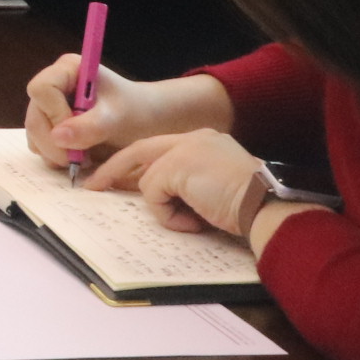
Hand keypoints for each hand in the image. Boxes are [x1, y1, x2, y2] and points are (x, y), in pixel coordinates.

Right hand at [25, 55, 226, 168]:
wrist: (147, 123)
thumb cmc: (137, 112)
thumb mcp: (117, 119)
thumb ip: (89, 127)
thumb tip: (58, 137)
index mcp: (68, 70)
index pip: (42, 89)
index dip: (54, 113)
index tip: (76, 132)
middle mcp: (54, 85)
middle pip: (34, 115)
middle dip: (53, 142)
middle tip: (78, 159)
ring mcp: (49, 107)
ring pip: (34, 133)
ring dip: (55, 152)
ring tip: (84, 157)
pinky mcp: (50, 126)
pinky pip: (40, 144)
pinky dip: (56, 156)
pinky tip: (80, 157)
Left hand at [78, 129, 277, 238]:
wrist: (267, 207)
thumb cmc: (250, 207)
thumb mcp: (213, 190)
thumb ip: (186, 184)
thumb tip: (155, 195)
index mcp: (205, 142)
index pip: (159, 148)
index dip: (135, 165)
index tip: (114, 179)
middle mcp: (194, 138)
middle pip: (140, 151)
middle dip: (112, 169)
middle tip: (92, 186)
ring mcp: (184, 149)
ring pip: (148, 182)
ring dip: (166, 210)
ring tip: (197, 220)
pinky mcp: (175, 166)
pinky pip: (152, 196)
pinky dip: (169, 216)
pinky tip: (197, 220)